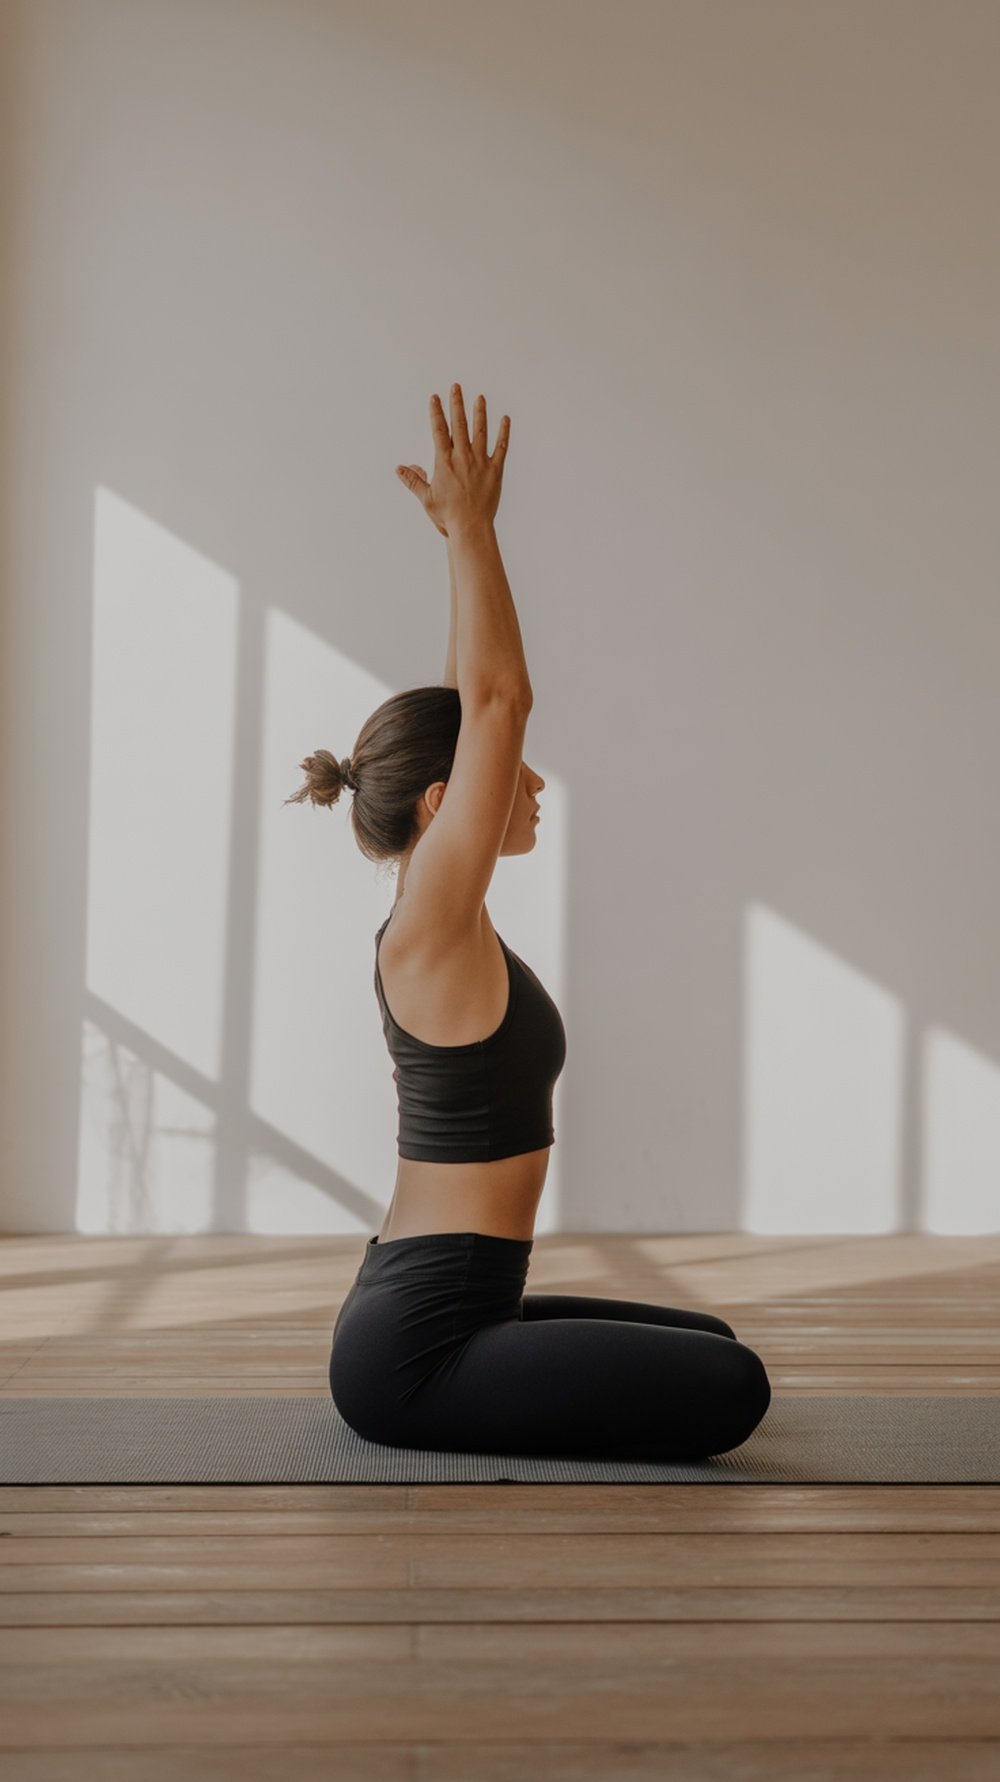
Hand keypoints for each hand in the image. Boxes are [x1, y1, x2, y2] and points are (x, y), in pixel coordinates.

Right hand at [395, 385, 509, 535]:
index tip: (435, 398)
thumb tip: (399, 468)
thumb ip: (413, 480)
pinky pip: (501, 447)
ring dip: (480, 413)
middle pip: (459, 424)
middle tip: (456, 387)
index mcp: (444, 462)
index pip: (439, 430)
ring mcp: (480, 462)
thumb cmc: (447, 516)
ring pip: (480, 431)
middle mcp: (462, 457)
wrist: (470, 528)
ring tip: (479, 397)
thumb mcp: (426, 498)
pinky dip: (504, 433)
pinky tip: (505, 419)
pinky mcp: (495, 471)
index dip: (436, 412)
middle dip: (457, 404)